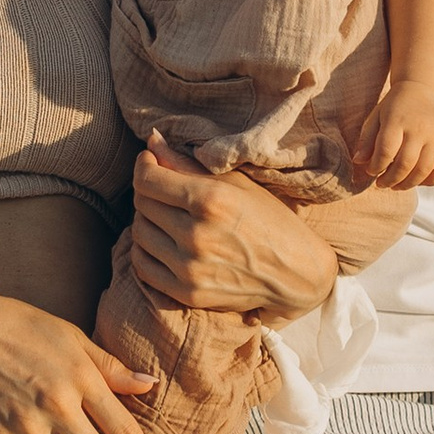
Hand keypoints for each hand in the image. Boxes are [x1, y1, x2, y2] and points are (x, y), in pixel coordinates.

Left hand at [129, 137, 344, 319]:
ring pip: (139, 234)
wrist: (295, 273)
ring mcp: (190, 268)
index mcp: (211, 200)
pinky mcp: (187, 293)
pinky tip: (161, 241)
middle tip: (162, 187)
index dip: (144, 165)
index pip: (147, 179)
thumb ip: (187, 162)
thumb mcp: (235, 182)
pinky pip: (143, 267)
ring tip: (165, 214)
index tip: (151, 162)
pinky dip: (144, 250)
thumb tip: (151, 140)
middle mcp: (197, 235)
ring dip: (146, 219)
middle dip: (148, 189)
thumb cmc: (268, 219)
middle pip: (142, 204)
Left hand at [354, 78, 433, 190]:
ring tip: (396, 185)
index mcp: (398, 120)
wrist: (422, 90)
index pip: (386, 150)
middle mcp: (420, 128)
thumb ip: (366, 140)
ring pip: (424, 170)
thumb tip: (358, 162)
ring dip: (408, 184)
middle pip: (405, 163)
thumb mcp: (376, 117)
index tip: (371, 171)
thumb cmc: (395, 107)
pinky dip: (430, 181)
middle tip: (381, 184)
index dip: (376, 166)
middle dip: (390, 179)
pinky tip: (416, 180)